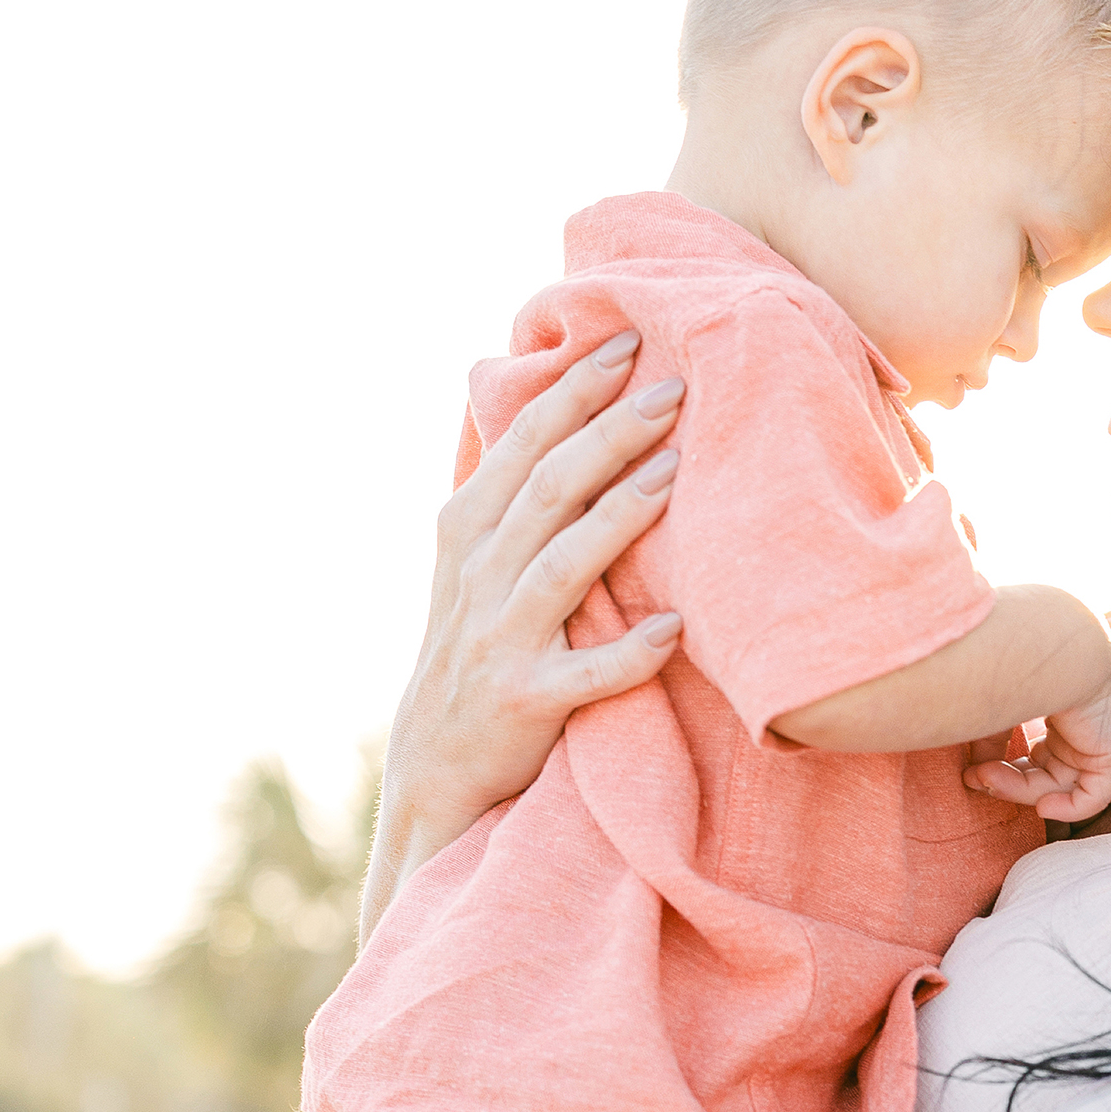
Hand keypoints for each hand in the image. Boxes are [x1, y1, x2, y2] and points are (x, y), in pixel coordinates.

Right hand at [363, 335, 684, 932]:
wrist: (435, 770)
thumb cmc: (475, 646)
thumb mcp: (471, 560)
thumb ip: (507, 489)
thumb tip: (543, 398)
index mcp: (465, 531)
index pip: (520, 443)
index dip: (570, 390)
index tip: (625, 340)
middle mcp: (477, 578)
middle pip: (546, 489)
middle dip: (607, 433)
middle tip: (671, 388)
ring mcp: (499, 641)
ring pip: (561, 566)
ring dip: (618, 518)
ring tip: (675, 475)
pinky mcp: (525, 703)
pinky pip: (583, 676)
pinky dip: (627, 653)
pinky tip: (673, 629)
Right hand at [963, 656, 1110, 823]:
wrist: (1050, 645)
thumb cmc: (1016, 665)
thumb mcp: (995, 707)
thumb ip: (990, 740)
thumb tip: (977, 772)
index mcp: (1060, 707)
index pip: (1035, 754)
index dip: (1004, 770)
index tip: (970, 772)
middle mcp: (1082, 724)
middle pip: (1046, 772)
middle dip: (1009, 782)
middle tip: (975, 778)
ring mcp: (1100, 738)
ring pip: (1062, 784)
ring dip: (1024, 791)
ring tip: (989, 779)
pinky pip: (1094, 795)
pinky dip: (1068, 808)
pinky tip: (1041, 806)